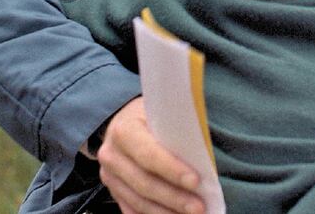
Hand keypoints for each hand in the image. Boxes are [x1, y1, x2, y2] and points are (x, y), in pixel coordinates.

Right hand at [96, 97, 204, 213]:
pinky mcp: (113, 191)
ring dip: (166, 212)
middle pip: (144, 182)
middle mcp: (111, 155)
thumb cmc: (152, 114)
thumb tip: (205, 146)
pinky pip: (132, 210)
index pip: (149, 154)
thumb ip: (177, 126)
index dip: (172, 170)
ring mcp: (109, 176)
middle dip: (174, 197)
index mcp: (124, 129)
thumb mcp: (162, 110)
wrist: (125, 120)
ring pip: (138, 201)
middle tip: (199, 207)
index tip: (196, 181)